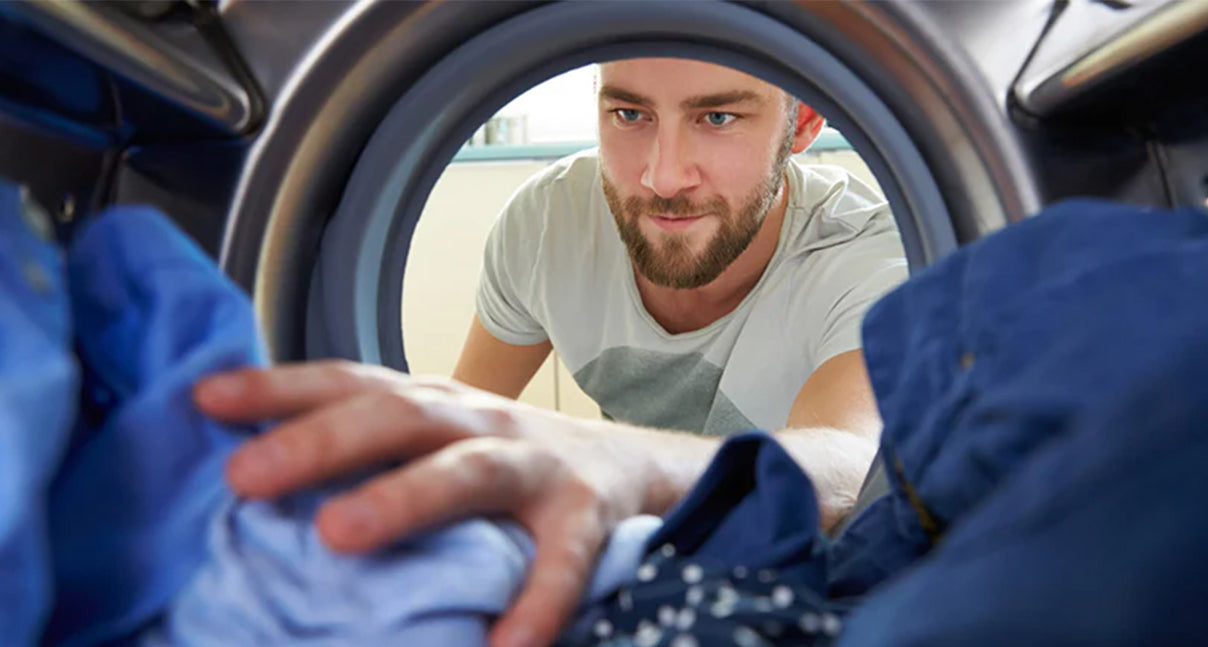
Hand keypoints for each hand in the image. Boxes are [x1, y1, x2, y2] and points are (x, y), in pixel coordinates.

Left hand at [194, 360, 652, 646]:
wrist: (625, 467)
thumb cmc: (504, 458)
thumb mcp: (436, 437)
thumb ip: (366, 446)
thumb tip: (249, 466)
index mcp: (433, 403)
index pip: (350, 383)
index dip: (280, 387)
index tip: (206, 399)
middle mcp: (479, 421)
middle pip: (397, 417)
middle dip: (321, 440)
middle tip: (246, 474)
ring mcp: (536, 464)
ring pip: (470, 471)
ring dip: (406, 497)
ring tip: (339, 534)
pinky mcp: (585, 514)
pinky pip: (560, 562)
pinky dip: (534, 602)